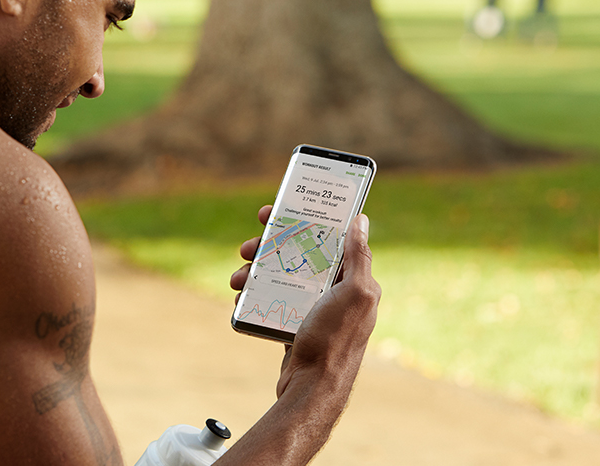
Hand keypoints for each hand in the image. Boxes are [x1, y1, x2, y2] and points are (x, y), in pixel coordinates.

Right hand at [230, 208, 379, 399]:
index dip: (302, 221)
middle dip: (268, 247)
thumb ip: (359, 257)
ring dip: (254, 272)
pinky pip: (271, 299)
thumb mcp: (355, 293)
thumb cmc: (335, 341)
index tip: (276, 212)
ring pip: (279, 276)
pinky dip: (254, 295)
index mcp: (353, 280)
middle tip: (246, 247)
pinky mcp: (294, 323)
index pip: (326, 238)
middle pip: (297, 255)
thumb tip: (361, 221)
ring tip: (237, 278)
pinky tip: (240, 296)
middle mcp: (334, 292)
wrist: (312, 388)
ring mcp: (312, 308)